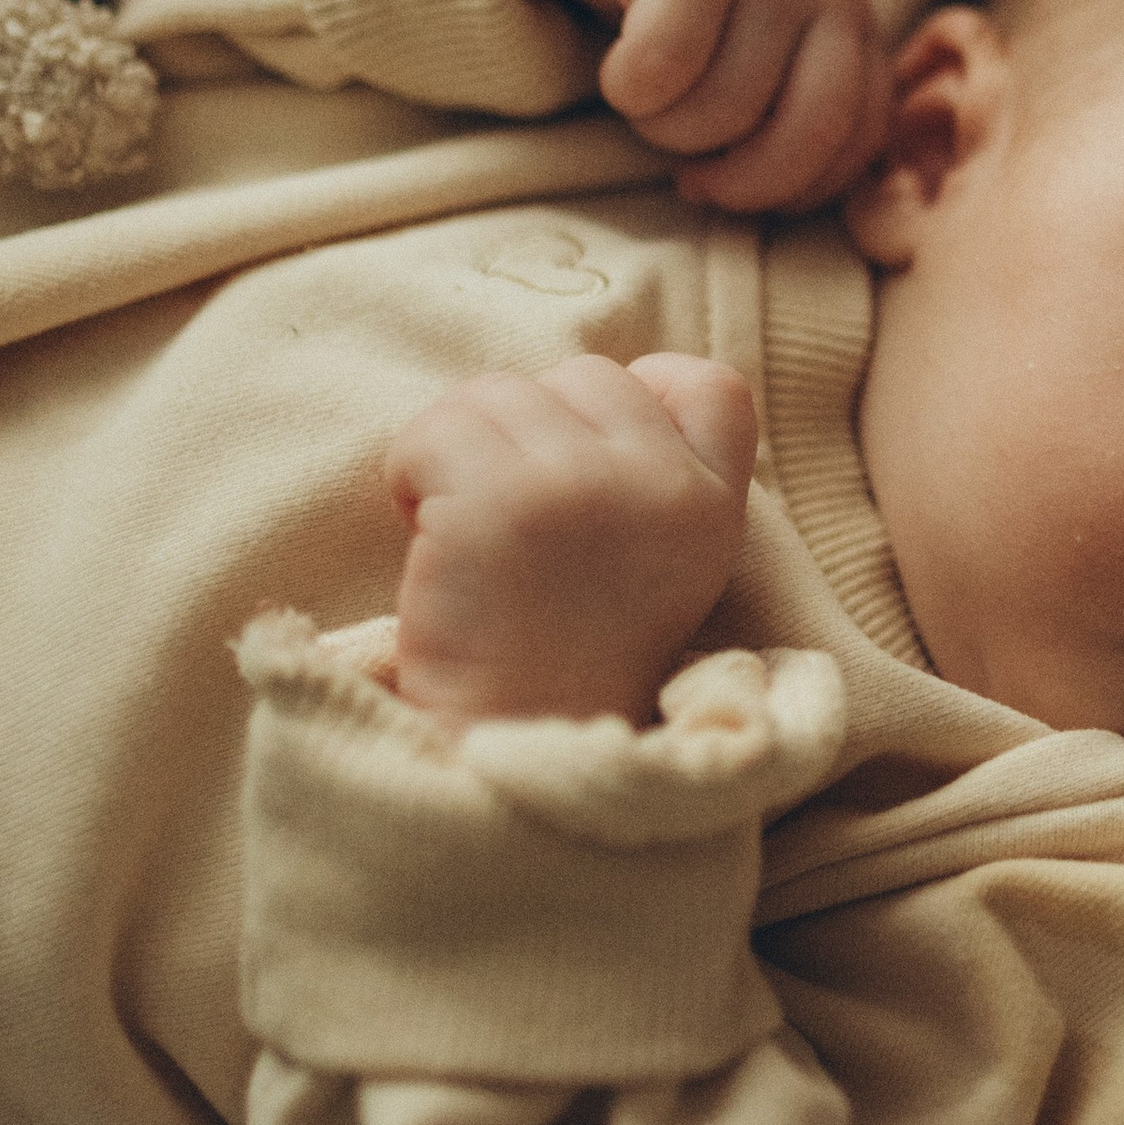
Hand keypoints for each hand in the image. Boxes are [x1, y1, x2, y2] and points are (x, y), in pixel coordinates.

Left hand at [388, 350, 756, 727]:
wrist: (512, 749)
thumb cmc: (567, 656)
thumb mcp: (663, 566)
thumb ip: (652, 477)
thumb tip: (573, 384)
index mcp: (713, 508)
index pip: (709, 386)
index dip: (642, 392)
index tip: (586, 451)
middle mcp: (662, 487)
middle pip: (582, 375)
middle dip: (528, 429)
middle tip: (506, 514)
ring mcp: (583, 488)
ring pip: (497, 391)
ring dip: (459, 449)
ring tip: (464, 528)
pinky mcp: (499, 502)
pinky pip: (433, 430)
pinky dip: (411, 474)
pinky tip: (427, 536)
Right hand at [539, 0, 888, 211]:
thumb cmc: (690, 5)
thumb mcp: (765, 59)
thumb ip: (799, 114)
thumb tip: (788, 205)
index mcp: (855, 26)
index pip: (860, 144)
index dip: (793, 191)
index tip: (736, 189)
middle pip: (805, 137)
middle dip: (739, 181)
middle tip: (691, 172)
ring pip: (722, 113)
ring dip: (665, 127)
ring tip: (650, 91)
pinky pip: (660, 74)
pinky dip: (625, 86)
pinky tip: (620, 58)